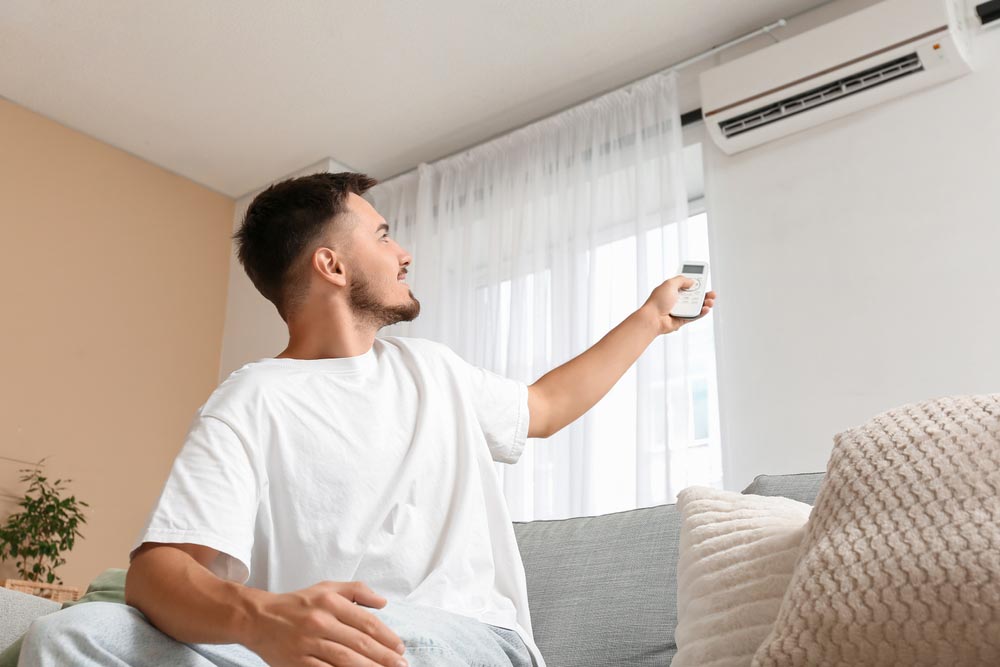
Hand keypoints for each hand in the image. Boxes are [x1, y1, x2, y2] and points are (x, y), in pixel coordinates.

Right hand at [242, 581, 406, 666]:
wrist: (257, 618)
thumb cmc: (296, 604)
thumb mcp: (326, 588)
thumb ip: (356, 591)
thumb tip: (382, 601)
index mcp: (329, 602)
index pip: (366, 622)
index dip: (386, 636)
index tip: (400, 648)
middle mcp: (320, 622)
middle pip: (359, 643)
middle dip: (384, 657)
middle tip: (401, 666)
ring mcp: (308, 644)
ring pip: (346, 660)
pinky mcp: (297, 662)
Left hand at [640, 275, 716, 334]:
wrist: (653, 318)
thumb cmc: (657, 301)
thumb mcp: (670, 284)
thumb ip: (682, 280)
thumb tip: (692, 281)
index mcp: (672, 290)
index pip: (686, 284)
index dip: (694, 282)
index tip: (703, 280)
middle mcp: (676, 300)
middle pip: (694, 296)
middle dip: (704, 294)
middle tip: (711, 293)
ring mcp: (680, 310)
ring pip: (696, 306)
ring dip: (705, 303)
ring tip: (710, 301)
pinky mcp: (682, 320)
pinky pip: (695, 316)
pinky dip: (702, 312)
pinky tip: (706, 308)